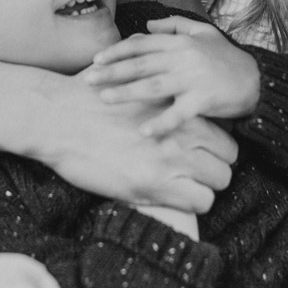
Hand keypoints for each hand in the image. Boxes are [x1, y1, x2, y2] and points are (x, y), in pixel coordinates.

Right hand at [41, 71, 236, 213]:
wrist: (58, 118)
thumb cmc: (88, 98)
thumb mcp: (130, 84)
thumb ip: (153, 88)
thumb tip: (158, 86)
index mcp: (178, 107)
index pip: (224, 133)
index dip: (213, 148)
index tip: (199, 155)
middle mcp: (183, 132)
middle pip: (229, 157)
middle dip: (215, 167)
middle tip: (195, 174)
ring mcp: (172, 159)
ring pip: (220, 181)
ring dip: (205, 186)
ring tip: (186, 188)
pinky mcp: (154, 185)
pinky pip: (201, 202)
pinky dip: (192, 203)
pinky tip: (174, 198)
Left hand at [86, 16, 260, 135]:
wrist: (257, 80)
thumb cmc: (227, 58)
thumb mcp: (203, 33)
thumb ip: (175, 26)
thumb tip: (147, 24)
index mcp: (181, 41)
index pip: (142, 45)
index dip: (117, 52)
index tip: (96, 60)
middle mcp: (184, 57)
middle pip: (141, 65)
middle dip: (112, 72)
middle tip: (88, 80)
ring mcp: (193, 79)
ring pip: (152, 86)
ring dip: (126, 93)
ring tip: (105, 100)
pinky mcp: (204, 100)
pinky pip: (178, 113)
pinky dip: (161, 123)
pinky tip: (143, 131)